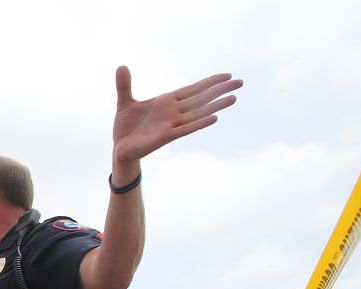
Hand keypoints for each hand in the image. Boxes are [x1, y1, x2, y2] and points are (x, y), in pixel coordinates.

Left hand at [111, 66, 242, 166]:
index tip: (226, 76)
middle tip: (240, 82)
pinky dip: (199, 123)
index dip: (209, 82)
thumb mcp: (124, 102)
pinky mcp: (166, 136)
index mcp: (167, 101)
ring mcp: (171, 124)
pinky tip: (214, 118)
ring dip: (215, 106)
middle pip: (200, 98)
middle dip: (219, 90)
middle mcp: (173, 112)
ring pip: (198, 112)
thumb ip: (124, 85)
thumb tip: (121, 66)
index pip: (192, 89)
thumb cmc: (126, 127)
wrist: (119, 149)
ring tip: (233, 98)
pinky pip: (186, 129)